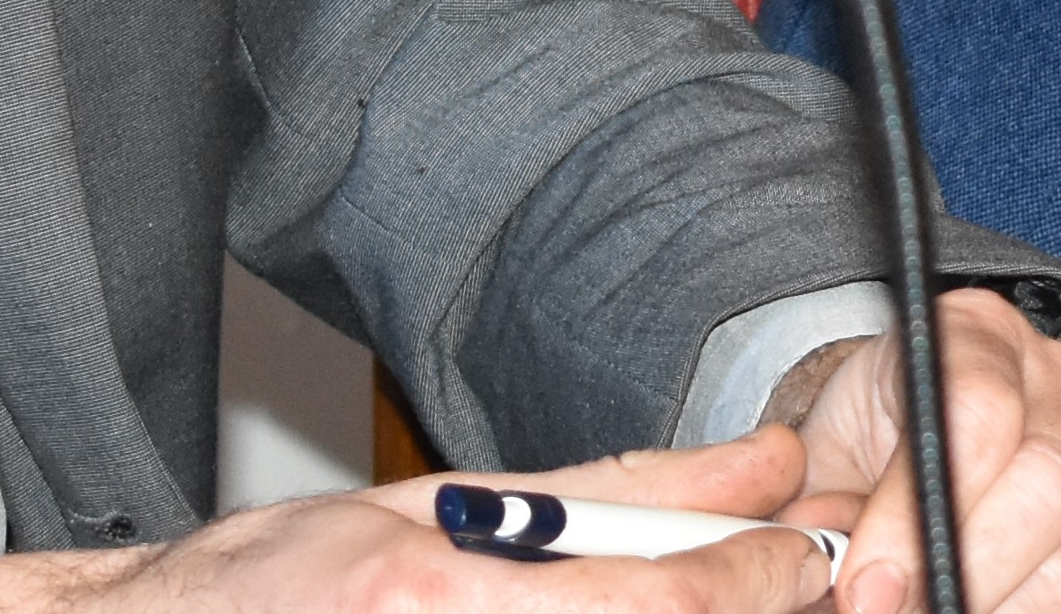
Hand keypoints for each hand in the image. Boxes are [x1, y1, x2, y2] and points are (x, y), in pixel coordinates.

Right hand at [0, 443, 825, 610]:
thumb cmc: (252, 593)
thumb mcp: (422, 511)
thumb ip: (600, 496)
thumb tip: (750, 462)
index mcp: (432, 592)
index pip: (667, 598)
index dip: (766, 578)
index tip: (808, 551)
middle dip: (744, 607)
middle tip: (786, 584)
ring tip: (708, 597)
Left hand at [780, 284, 1060, 613]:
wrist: (922, 453)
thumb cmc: (872, 459)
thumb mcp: (824, 465)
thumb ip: (821, 512)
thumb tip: (857, 585)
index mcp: (979, 337)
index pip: (973, 416)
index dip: (916, 517)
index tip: (867, 589)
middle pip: (1046, 491)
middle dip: (964, 581)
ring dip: (1008, 613)